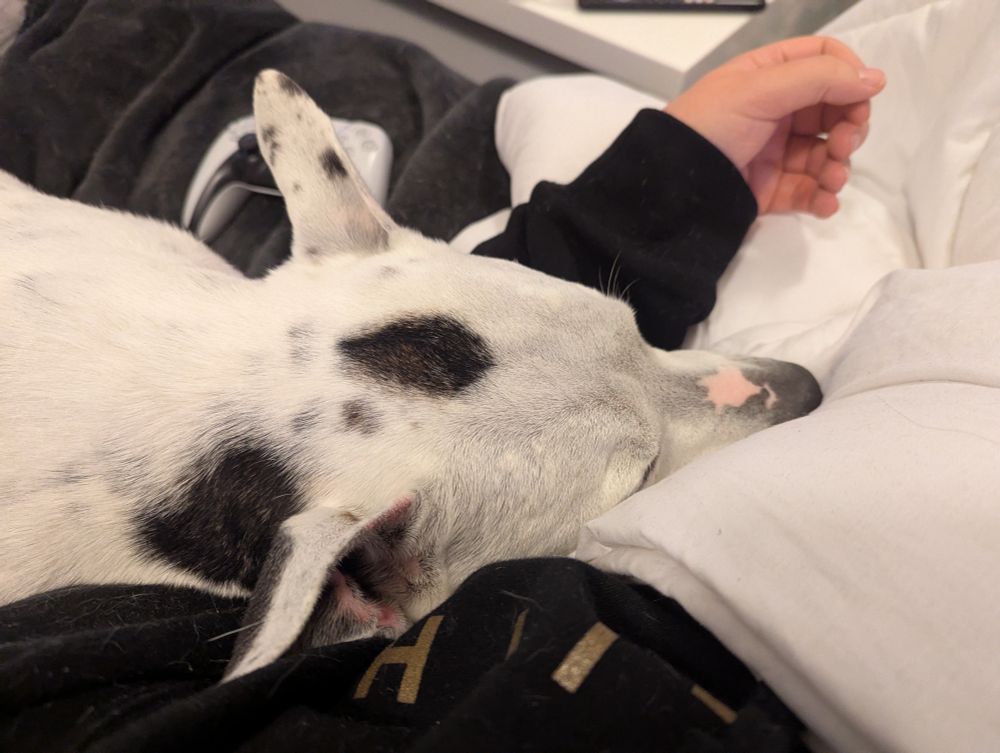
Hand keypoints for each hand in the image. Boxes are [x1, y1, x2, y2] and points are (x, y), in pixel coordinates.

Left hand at [665, 36, 886, 217]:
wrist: (670, 185)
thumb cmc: (710, 124)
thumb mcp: (761, 90)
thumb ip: (819, 79)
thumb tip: (876, 78)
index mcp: (770, 76)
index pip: (824, 62)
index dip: (849, 75)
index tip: (863, 95)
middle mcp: (776, 110)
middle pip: (834, 111)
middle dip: (849, 128)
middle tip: (846, 145)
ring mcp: (774, 151)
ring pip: (826, 154)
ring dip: (839, 166)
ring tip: (833, 180)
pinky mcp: (771, 189)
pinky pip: (809, 191)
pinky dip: (823, 197)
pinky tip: (826, 203)